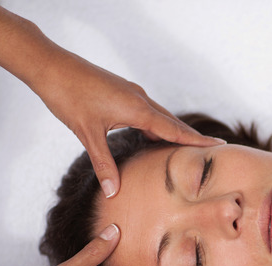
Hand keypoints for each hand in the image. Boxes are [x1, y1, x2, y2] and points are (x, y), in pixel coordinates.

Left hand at [33, 51, 223, 197]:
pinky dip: (157, 124)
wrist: (51, 66)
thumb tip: (114, 192)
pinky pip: (148, 111)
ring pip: (161, 116)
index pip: (175, 129)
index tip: (221, 145)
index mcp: (138, 109)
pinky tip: (153, 134)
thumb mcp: (87, 134)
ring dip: (174, 131)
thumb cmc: (68, 97)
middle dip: (192, 137)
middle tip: (213, 149)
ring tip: (187, 147)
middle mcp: (140, 99)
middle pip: (173, 122)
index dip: (197, 141)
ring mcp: (132, 93)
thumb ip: (104, 164)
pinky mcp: (123, 91)